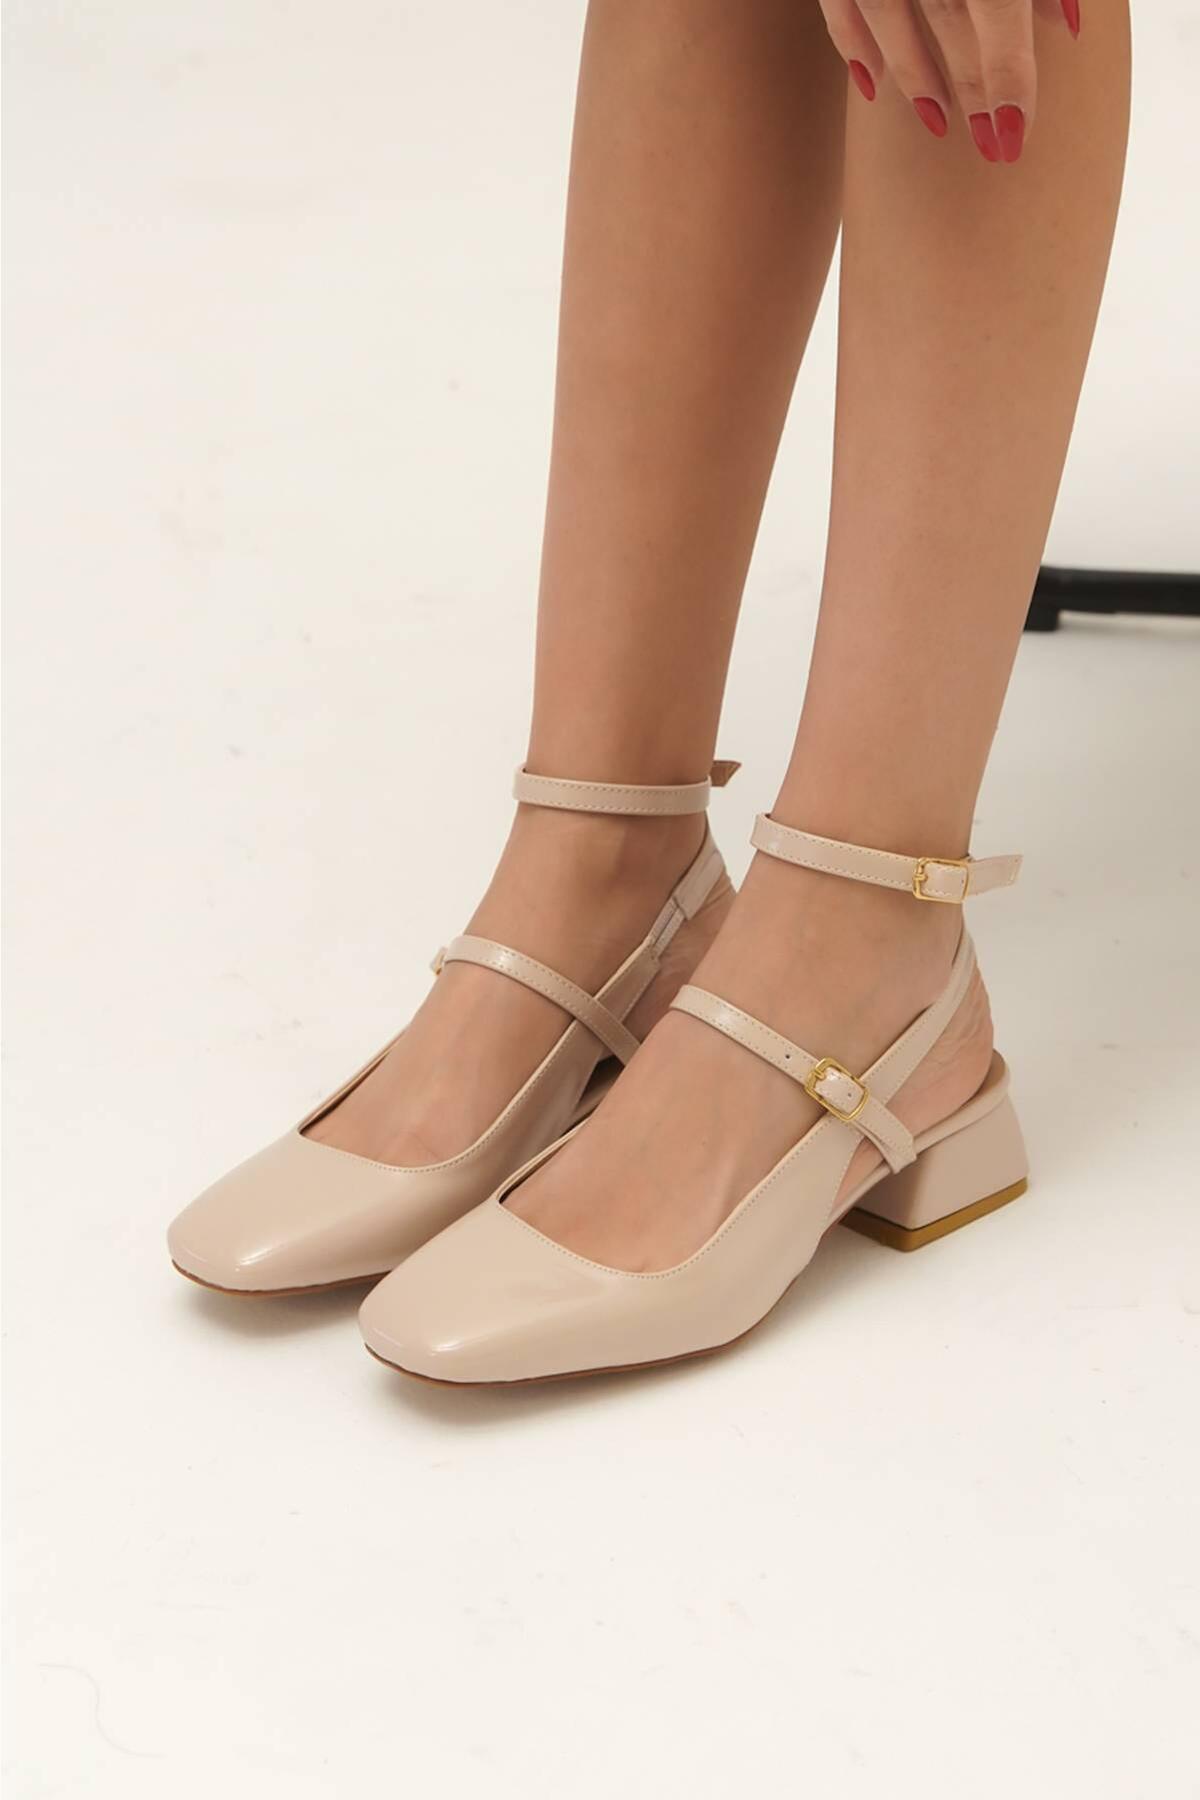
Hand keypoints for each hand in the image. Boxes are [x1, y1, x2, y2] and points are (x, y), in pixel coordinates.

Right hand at [822, 0, 1080, 163]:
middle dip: (974, 89)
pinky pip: (839, 10)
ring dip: (916, 78)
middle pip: (950, 26)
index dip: (1009, 79)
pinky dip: (853, 45)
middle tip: (993, 148)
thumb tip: (1070, 24)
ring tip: (939, 122)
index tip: (1013, 136)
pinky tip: (872, 83)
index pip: (1000, 13)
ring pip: (889, 22)